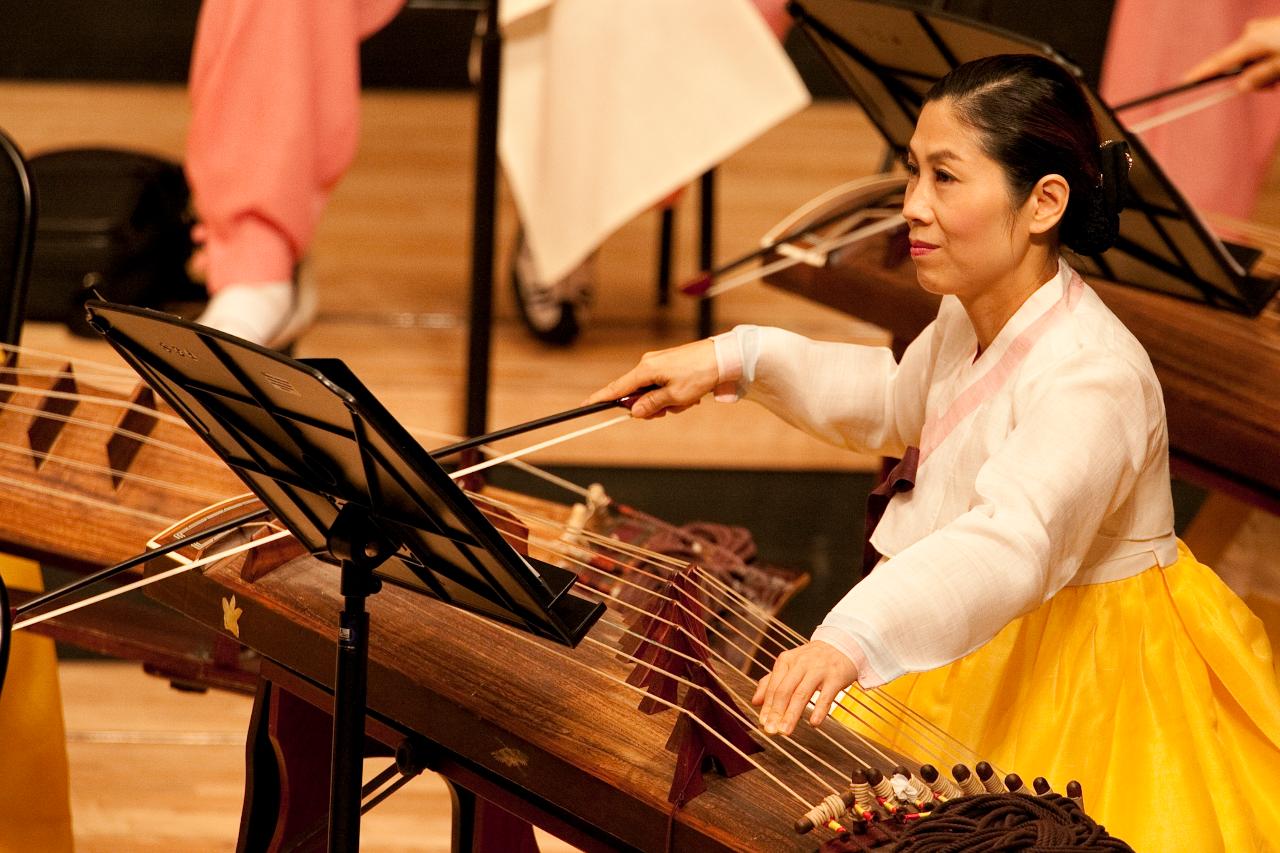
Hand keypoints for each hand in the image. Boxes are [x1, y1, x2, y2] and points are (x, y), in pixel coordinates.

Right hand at [584, 339, 718, 418]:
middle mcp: (649, 364)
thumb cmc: (700, 374)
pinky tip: (691, 395)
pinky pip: (665, 388)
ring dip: (668, 403)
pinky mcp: (670, 366)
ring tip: (687, 400)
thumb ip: (651, 405)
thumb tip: (634, 411)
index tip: (585, 406)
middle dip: (651, 408)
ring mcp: (659, 364)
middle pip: (637, 395)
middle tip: (669, 410)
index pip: (616, 388)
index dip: (601, 399)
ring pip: (654, 394)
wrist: (724, 358)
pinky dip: (676, 396)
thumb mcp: (675, 396)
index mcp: (646, 369)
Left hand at [751, 641, 858, 735]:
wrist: (842, 644)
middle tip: (771, 730)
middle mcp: (800, 664)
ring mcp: (818, 670)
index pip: (773, 687)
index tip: (763, 723)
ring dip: (792, 714)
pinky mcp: (835, 677)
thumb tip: (755, 702)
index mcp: (786, 661)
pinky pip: (826, 696)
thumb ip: (771, 681)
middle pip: (785, 691)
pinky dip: (819, 710)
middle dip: (776, 712)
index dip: (767, 706)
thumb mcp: (790, 664)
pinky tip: (813, 723)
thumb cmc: (813, 659)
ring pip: (802, 694)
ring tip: (785, 731)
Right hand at [1183, 16, 1279, 90]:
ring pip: (1249, 58)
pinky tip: (1278, 58)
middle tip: (1272, 86)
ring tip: (1279, 73)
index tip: (1184, 81)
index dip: (1201, 73)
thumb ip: (1259, 78)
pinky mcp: (1266, 27)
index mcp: (1251, 42)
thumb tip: (1239, 87)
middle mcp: (1251, 33)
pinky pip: (1258, 48)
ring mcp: (1259, 28)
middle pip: (1237, 64)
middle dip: (1250, 77)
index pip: (1219, 62)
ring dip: (1262, 69)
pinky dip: (1266, 58)